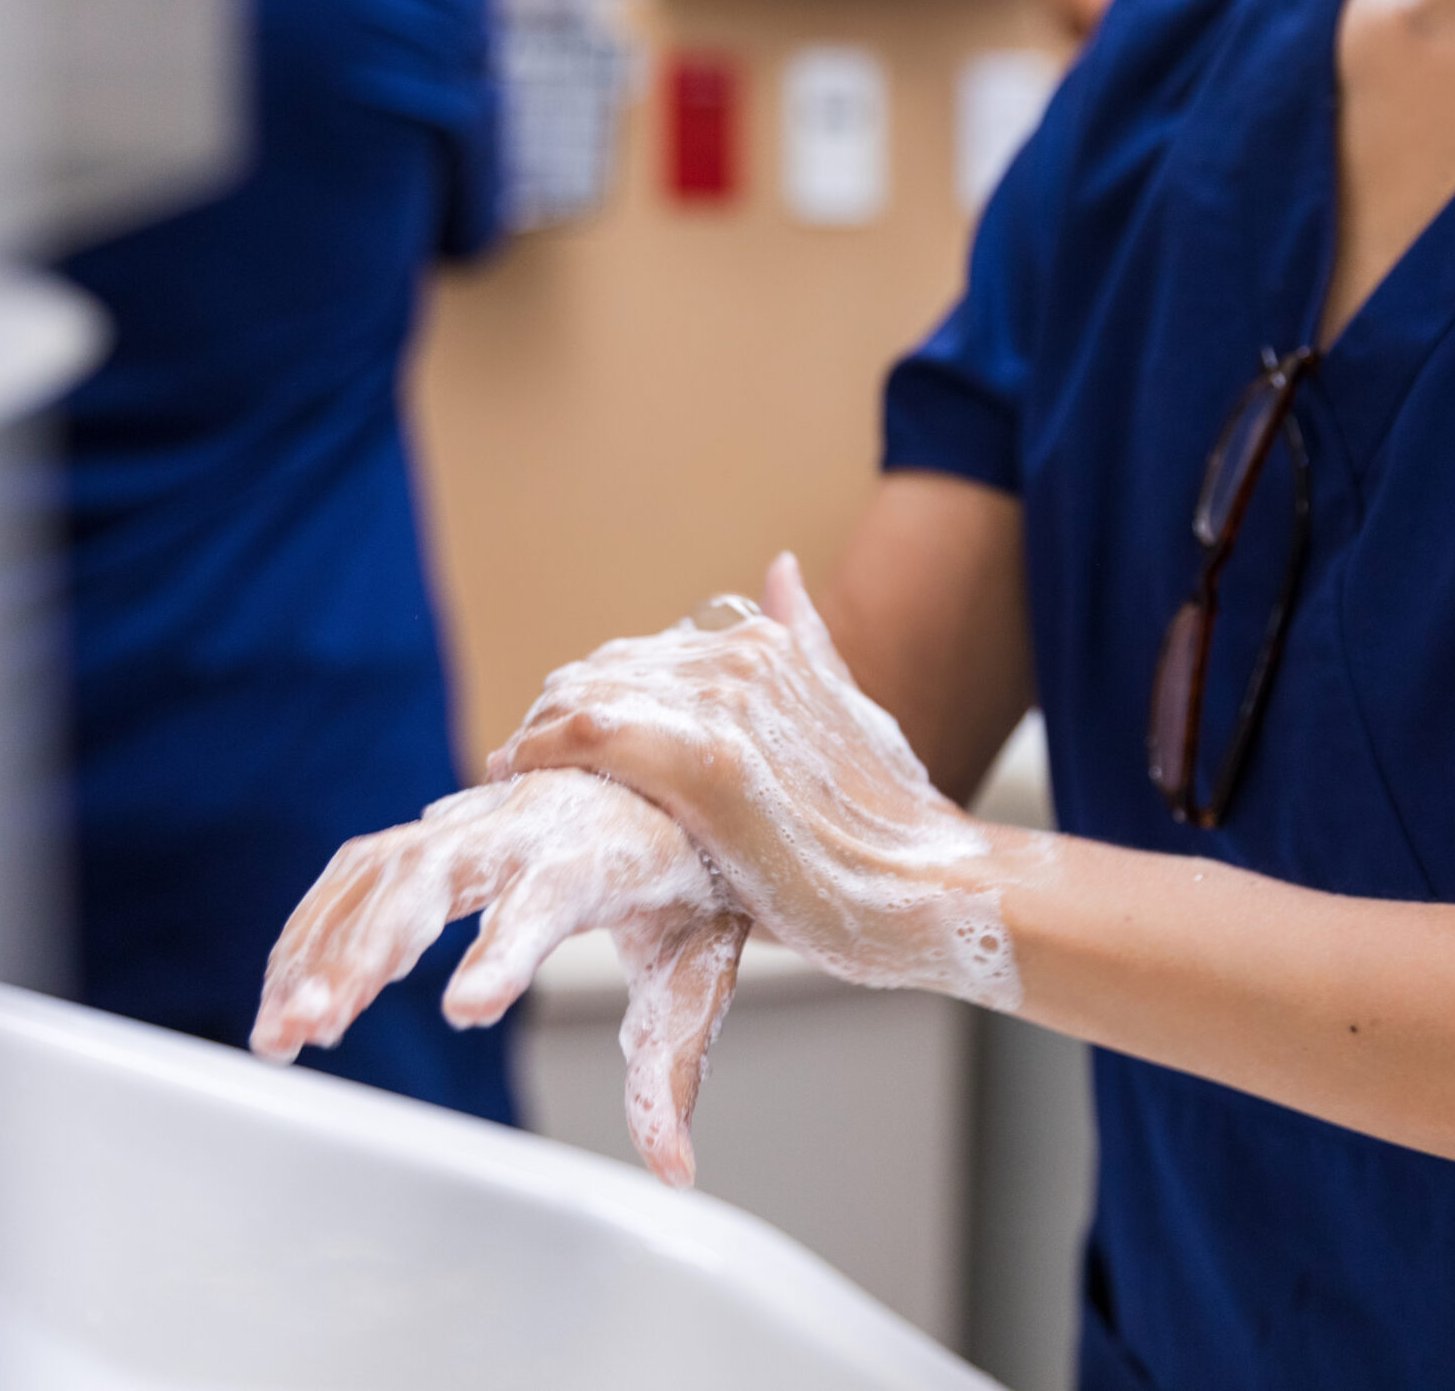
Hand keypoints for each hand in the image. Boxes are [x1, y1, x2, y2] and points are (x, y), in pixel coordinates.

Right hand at [252, 769, 750, 1186]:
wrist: (661, 781)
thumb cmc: (678, 879)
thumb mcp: (691, 970)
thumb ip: (669, 1065)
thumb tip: (672, 1169)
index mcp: (592, 858)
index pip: (543, 901)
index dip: (502, 952)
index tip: (466, 1010)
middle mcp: (518, 827)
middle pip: (427, 878)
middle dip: (365, 950)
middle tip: (316, 1028)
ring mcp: (465, 822)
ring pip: (375, 874)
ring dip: (318, 950)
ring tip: (281, 1035)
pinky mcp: (428, 831)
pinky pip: (355, 875)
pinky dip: (314, 930)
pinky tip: (285, 993)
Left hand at [494, 555, 1025, 1011]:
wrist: (941, 889)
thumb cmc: (893, 828)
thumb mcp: (853, 713)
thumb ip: (807, 644)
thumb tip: (779, 566)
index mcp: (769, 646)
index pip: (635, 655)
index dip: (582, 697)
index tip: (549, 741)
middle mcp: (743, 660)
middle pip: (601, 671)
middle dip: (551, 717)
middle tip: (518, 761)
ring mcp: (726, 708)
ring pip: (587, 696)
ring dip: (536, 736)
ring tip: (513, 774)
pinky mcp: (708, 765)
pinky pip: (591, 735)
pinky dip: (543, 752)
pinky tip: (520, 775)